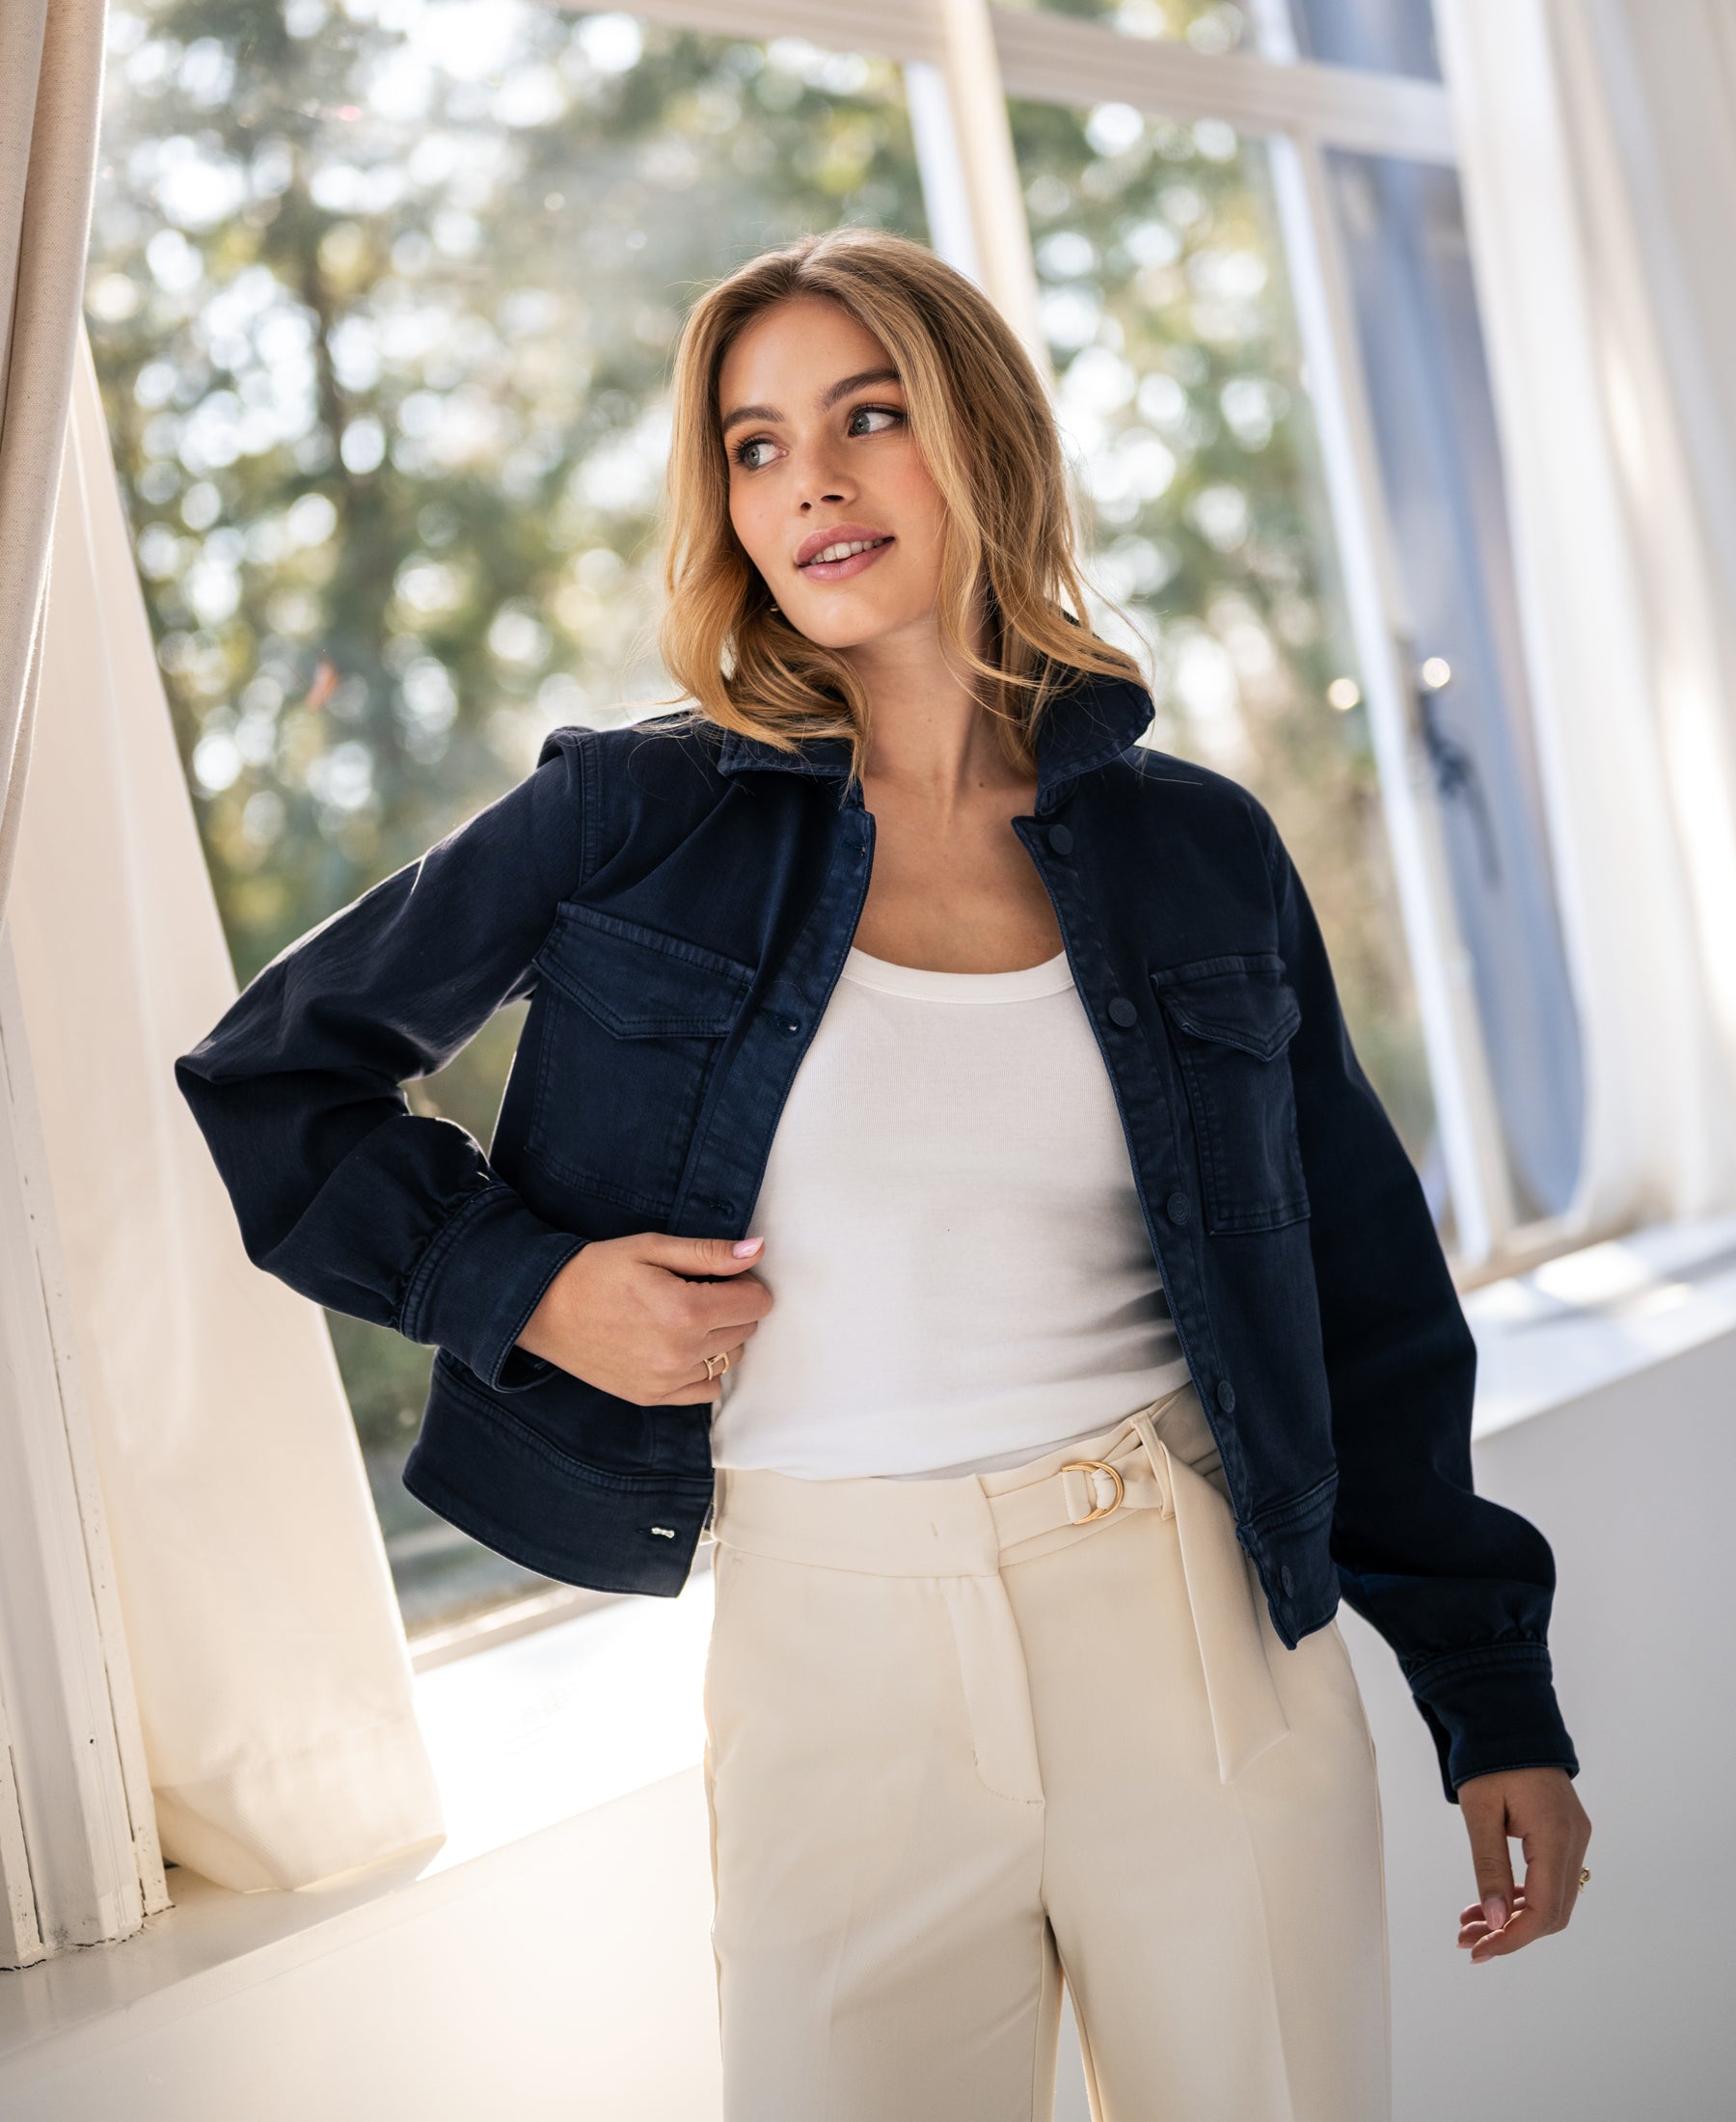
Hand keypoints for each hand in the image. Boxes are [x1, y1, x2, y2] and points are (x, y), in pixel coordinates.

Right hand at [515, 1231, 771, 1404]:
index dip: (746, 1282)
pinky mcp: (652, 1396)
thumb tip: (757, 1251)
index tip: (723, 1275)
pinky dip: (704, 1369)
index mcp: (687, 1310)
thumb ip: (709, 1253)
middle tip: (698, 1290)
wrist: (543, 1307)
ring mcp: (667, 1380)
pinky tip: (680, 1346)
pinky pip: (707, 1389)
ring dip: (721, 1338)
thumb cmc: (596, 1270)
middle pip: (746, 1330)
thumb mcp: (652, 1248)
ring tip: (685, 1317)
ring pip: (730, 1359)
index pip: (757, 1302)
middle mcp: (682, 1352)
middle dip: (733, 1307)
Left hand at [1455, 1765, 1590, 1963]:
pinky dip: (1521, 1895)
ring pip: (1552, 1898)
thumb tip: (1496, 1921)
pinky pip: (1550, 1877)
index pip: (1544, 1909)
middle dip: (1511, 1932)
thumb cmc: (1489, 1757)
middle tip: (1468, 1940)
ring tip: (1470, 1925)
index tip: (1479, 1951)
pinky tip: (1489, 1902)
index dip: (1513, 1938)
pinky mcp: (1566, 1833)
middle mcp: (1575, 1841)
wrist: (1508, 1716)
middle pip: (1552, 1911)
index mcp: (1556, 1836)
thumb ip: (1489, 1866)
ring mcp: (1575, 1837)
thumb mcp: (1480, 1811)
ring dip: (1514, 1917)